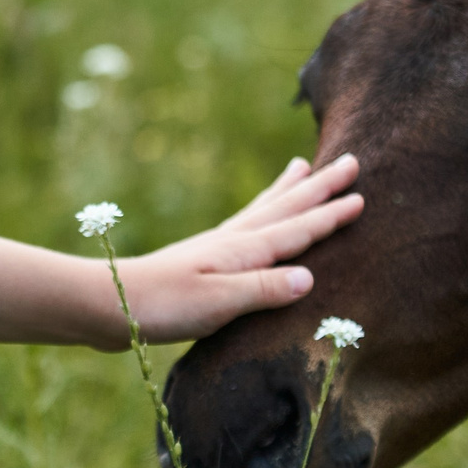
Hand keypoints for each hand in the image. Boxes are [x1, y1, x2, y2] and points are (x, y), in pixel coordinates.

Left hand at [110, 154, 361, 346]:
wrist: (107, 303)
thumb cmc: (161, 306)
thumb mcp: (215, 304)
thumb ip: (261, 290)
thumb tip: (310, 276)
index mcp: (241, 251)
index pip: (296, 230)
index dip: (329, 215)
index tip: (360, 196)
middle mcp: (232, 242)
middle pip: (284, 208)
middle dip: (319, 188)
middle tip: (350, 160)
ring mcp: (216, 247)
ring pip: (264, 211)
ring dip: (288, 190)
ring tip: (304, 165)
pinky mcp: (203, 261)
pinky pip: (245, 226)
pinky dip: (260, 212)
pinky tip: (257, 216)